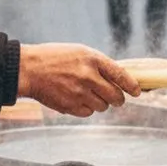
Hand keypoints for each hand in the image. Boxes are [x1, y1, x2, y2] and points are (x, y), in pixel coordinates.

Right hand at [18, 43, 139, 116]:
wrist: (29, 69)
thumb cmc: (54, 58)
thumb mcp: (79, 52)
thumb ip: (99, 65)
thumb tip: (118, 79)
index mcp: (92, 59)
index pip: (121, 75)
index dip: (132, 86)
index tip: (137, 92)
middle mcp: (88, 77)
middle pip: (115, 96)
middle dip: (118, 99)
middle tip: (115, 98)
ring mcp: (79, 93)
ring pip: (103, 106)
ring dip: (100, 103)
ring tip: (88, 94)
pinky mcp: (70, 106)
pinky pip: (88, 113)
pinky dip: (86, 108)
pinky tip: (76, 99)